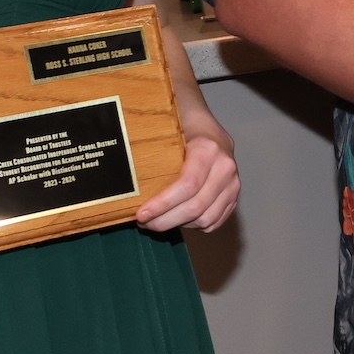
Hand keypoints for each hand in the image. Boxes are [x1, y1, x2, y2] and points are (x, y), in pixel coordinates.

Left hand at [138, 111, 241, 232]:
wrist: (208, 127)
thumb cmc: (184, 127)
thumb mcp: (170, 130)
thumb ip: (153, 149)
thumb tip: (120, 171)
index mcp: (209, 149)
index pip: (188, 184)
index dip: (164, 204)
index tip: (141, 214)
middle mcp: (226, 168)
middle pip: (196, 206)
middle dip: (165, 220)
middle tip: (143, 222)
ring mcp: (233, 184)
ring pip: (206, 219)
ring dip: (178, 225)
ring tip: (157, 221)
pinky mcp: (234, 197)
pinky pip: (214, 222)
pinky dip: (193, 226)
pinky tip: (177, 220)